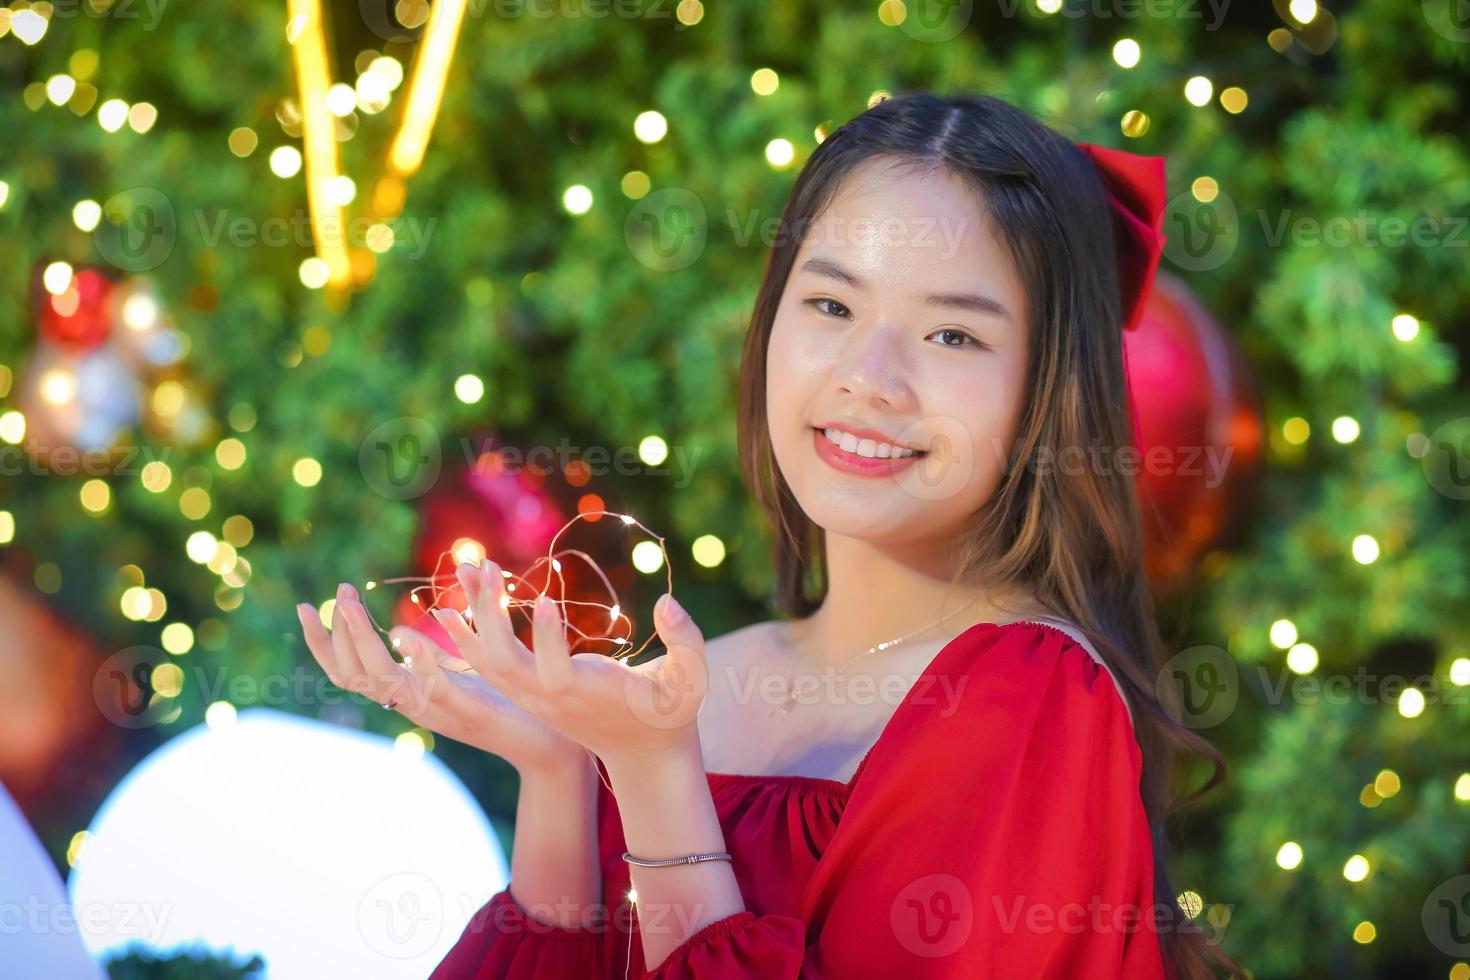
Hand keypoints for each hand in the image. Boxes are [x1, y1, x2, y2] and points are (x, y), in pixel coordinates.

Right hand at [296, 581, 586, 776]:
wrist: (548, 743)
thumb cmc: (510, 703)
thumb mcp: (469, 667)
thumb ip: (449, 646)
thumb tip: (435, 612)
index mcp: (409, 693)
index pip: (349, 671)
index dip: (324, 642)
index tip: (307, 605)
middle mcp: (415, 706)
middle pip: (356, 675)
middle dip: (341, 632)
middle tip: (340, 593)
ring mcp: (438, 712)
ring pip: (385, 682)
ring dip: (364, 640)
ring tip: (352, 605)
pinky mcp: (472, 713)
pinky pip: (436, 691)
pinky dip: (418, 661)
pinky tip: (407, 634)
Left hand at [429, 559, 708, 771]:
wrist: (643, 754)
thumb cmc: (671, 712)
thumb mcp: (691, 679)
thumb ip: (686, 641)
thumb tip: (668, 604)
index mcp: (592, 694)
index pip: (557, 673)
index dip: (547, 640)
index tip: (540, 598)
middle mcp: (554, 699)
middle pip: (505, 665)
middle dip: (490, 617)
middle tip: (488, 565)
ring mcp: (535, 698)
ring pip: (488, 662)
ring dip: (474, 615)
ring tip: (467, 567)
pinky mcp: (527, 691)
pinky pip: (487, 663)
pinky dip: (469, 632)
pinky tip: (461, 596)